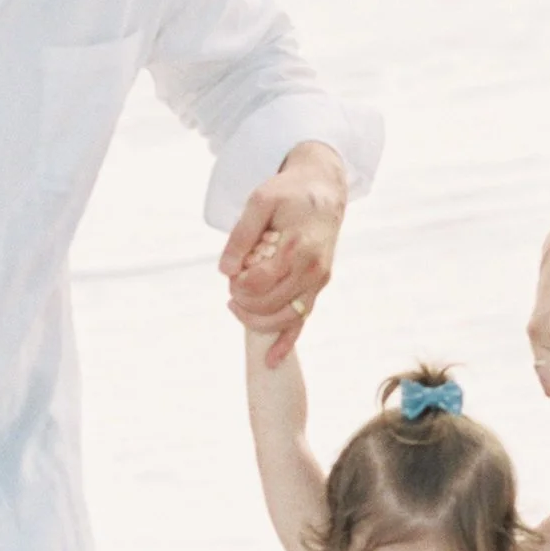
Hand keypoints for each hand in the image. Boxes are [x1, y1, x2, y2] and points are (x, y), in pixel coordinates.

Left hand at [220, 141, 348, 361]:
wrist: (324, 190)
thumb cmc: (289, 193)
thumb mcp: (260, 201)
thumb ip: (241, 235)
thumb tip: (225, 269)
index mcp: (297, 246)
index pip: (259, 281)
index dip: (238, 284)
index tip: (230, 274)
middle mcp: (312, 268)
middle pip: (271, 303)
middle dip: (244, 302)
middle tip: (231, 289)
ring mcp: (318, 281)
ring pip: (286, 317)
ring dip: (257, 321)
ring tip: (236, 308)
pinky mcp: (318, 287)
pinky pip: (302, 320)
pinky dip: (287, 342)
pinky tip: (272, 360)